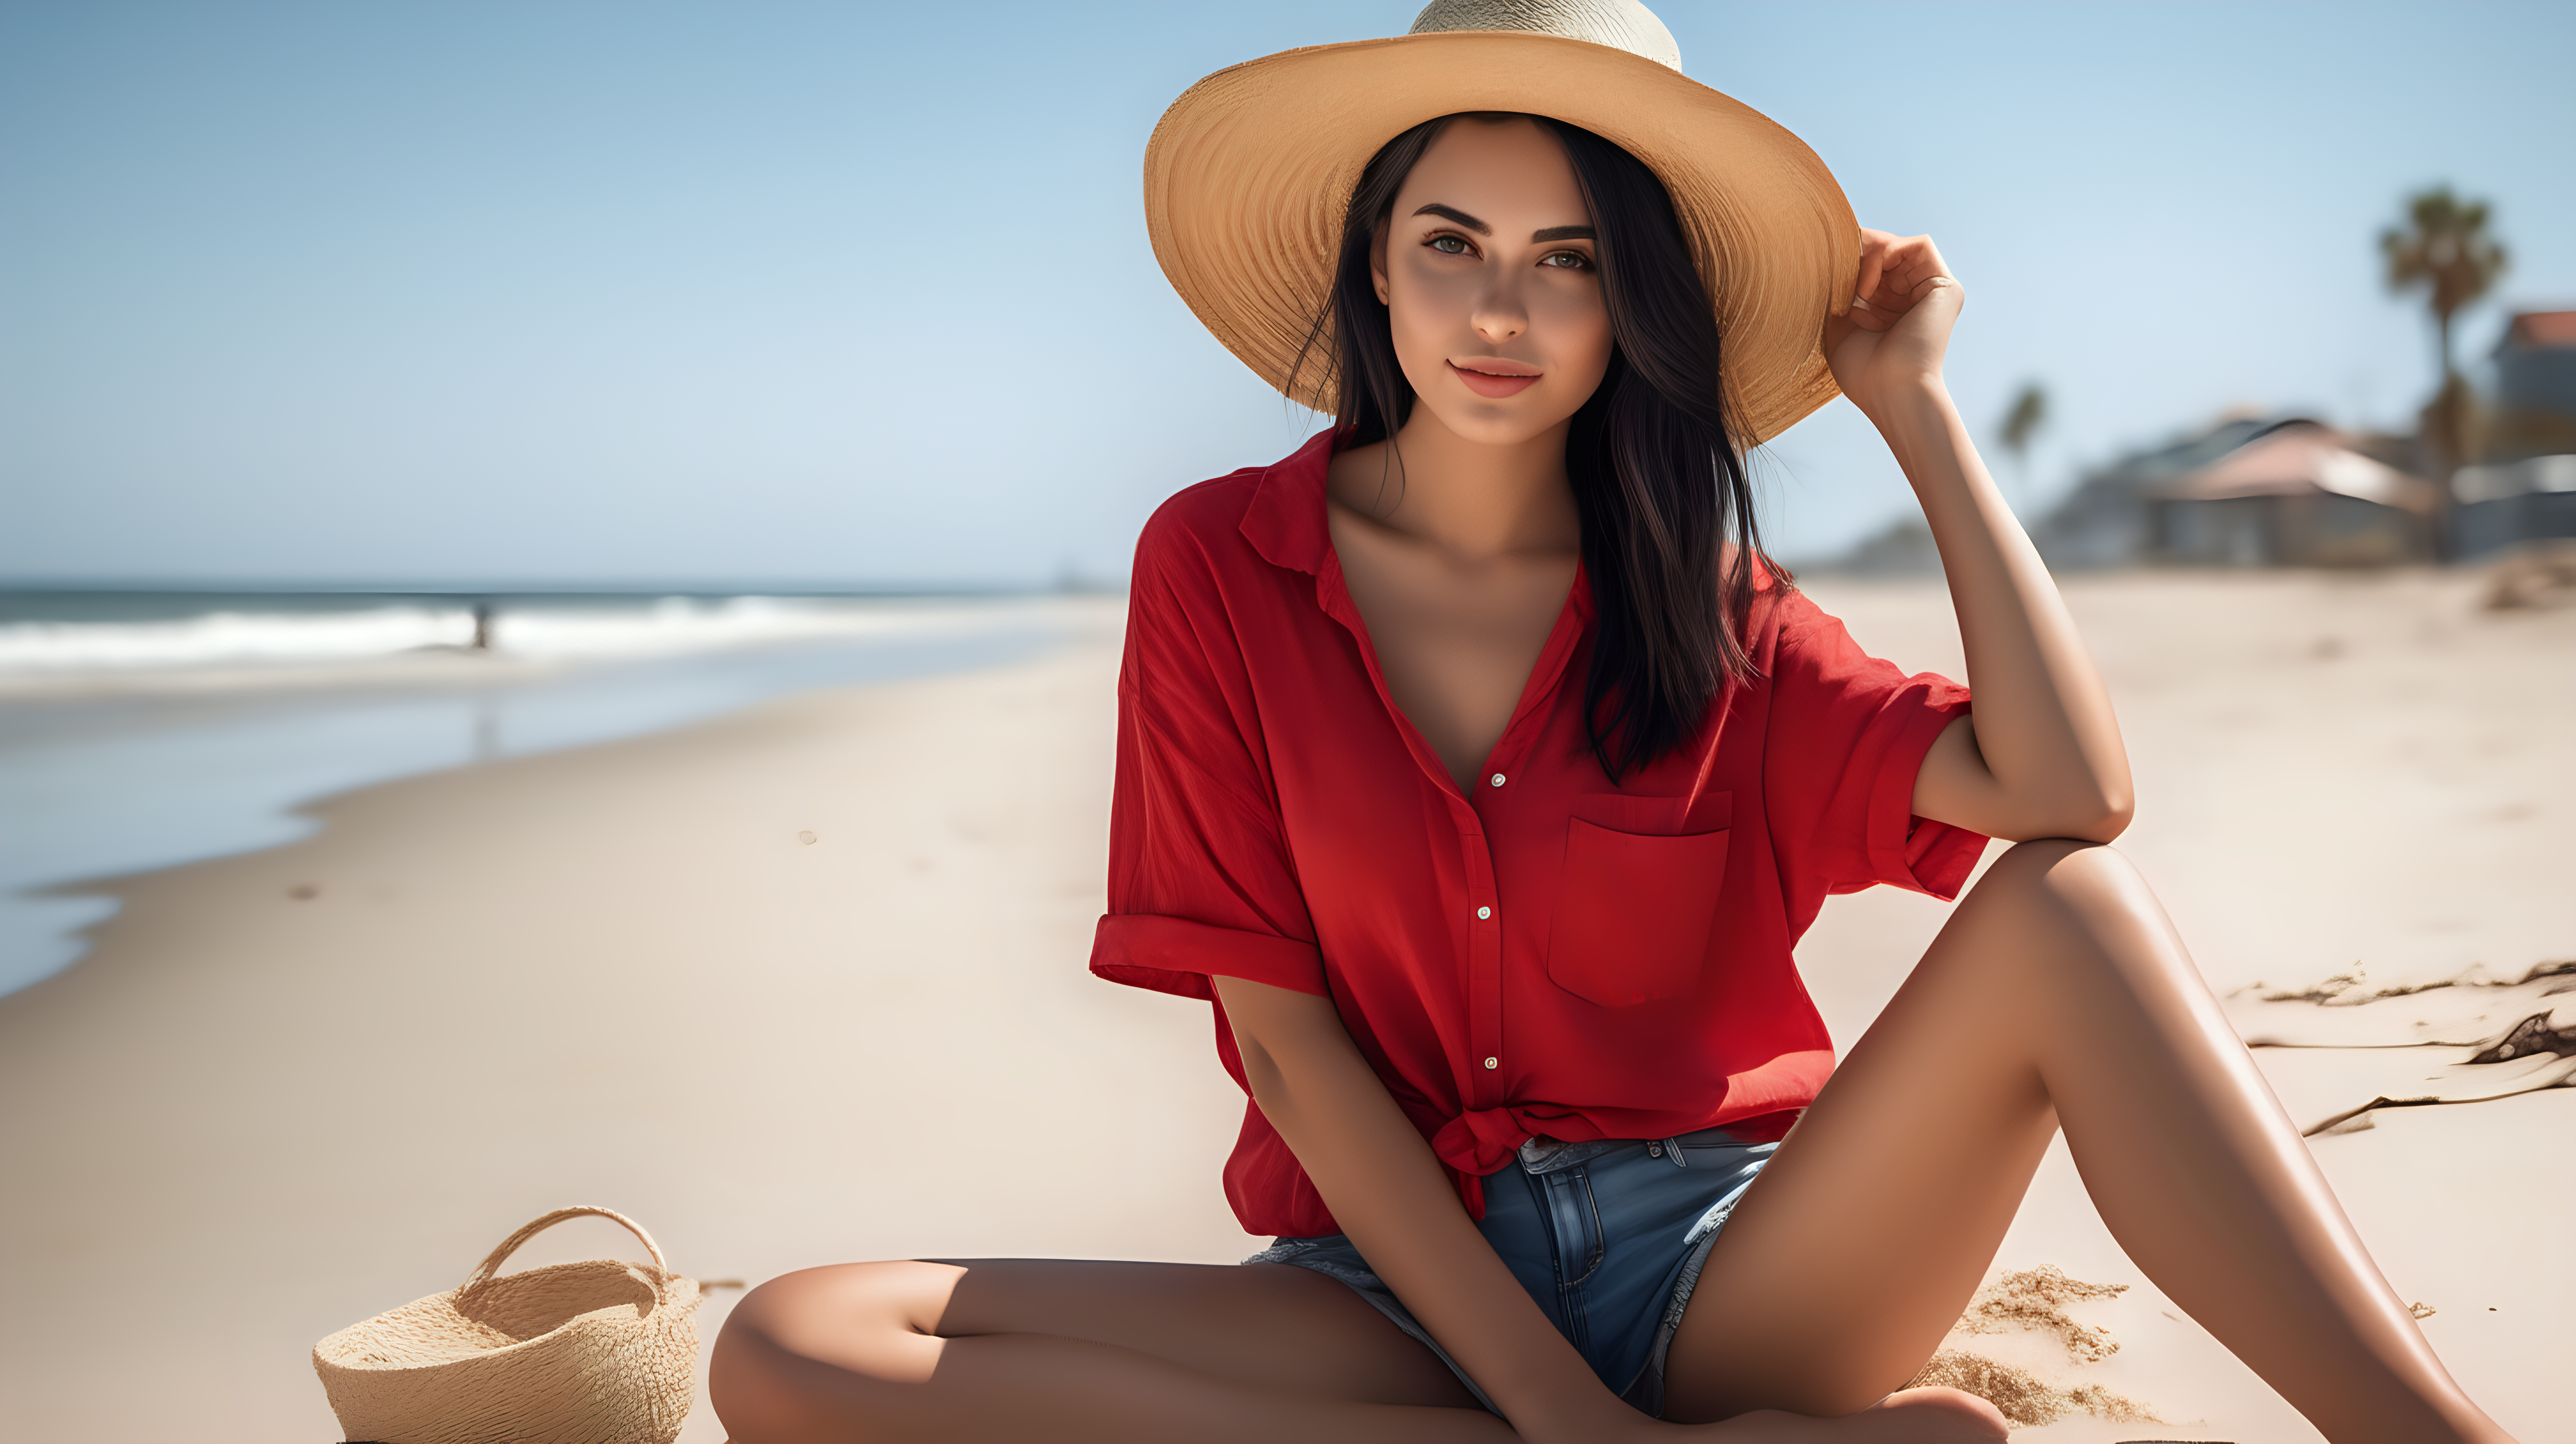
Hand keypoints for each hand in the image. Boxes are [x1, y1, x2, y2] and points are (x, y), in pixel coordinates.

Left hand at [1822, 229, 1963, 424]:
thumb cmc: (1862, 370)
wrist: (1890, 392)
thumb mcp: (1839, 321)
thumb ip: (1840, 286)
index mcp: (1891, 307)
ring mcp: (1932, 291)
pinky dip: (1886, 255)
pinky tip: (1866, 288)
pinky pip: (1919, 245)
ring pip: (1899, 246)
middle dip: (1856, 252)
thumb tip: (1832, 249)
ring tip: (1851, 290)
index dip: (1848, 259)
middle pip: (1885, 251)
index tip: (1823, 270)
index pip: (1872, 265)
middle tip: (1833, 269)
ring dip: (1868, 256)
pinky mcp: (1947, 287)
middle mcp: (1913, 297)